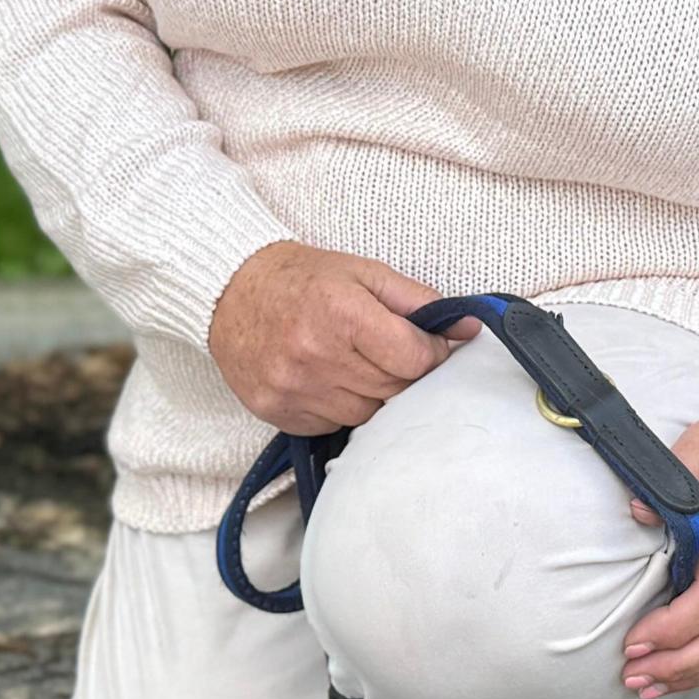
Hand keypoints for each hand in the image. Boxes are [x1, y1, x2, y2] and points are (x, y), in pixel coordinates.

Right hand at [204, 240, 478, 433]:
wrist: (229, 292)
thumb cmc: (302, 278)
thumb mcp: (365, 273)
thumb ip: (420, 301)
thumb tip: (469, 328)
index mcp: (342, 314)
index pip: (414, 359)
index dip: (431, 355)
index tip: (427, 346)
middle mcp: (315, 355)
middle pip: (394, 390)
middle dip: (404, 375)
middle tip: (393, 354)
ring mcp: (294, 388)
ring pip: (367, 415)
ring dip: (374, 394)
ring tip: (356, 363)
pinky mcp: (277, 412)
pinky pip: (332, 425)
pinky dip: (341, 406)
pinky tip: (329, 378)